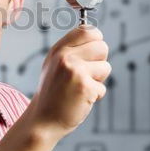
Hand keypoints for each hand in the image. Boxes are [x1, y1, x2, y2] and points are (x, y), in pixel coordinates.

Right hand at [27, 25, 110, 139]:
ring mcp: (75, 71)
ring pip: (106, 67)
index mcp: (58, 49)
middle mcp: (66, 57)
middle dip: (99, 61)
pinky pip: (103, 88)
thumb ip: (72, 50)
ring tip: (80, 88)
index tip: (92, 53)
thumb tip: (97, 37)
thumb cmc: (52, 93)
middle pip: (102, 46)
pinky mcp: (85, 87)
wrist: (43, 119)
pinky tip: (80, 99)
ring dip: (98, 80)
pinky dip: (95, 96)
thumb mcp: (54, 64)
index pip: (88, 30)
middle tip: (86, 74)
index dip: (96, 41)